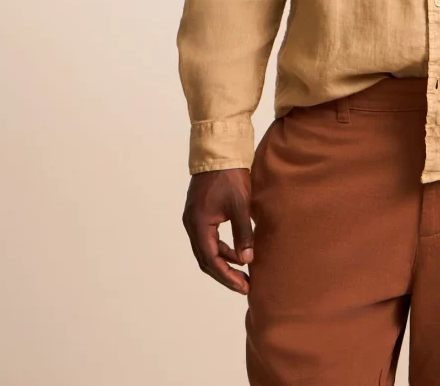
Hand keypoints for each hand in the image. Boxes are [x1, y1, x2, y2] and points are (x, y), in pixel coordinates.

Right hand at [182, 168, 253, 294]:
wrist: (219, 152)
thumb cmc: (230, 176)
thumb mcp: (240, 206)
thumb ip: (243, 234)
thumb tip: (247, 260)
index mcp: (199, 224)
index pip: (211, 259)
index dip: (227, 276)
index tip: (243, 287)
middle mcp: (192, 224)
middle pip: (206, 259)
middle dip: (225, 273)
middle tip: (244, 285)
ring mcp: (194, 218)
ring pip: (207, 249)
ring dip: (224, 261)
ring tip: (244, 271)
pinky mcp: (200, 213)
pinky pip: (209, 238)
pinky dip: (222, 247)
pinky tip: (238, 251)